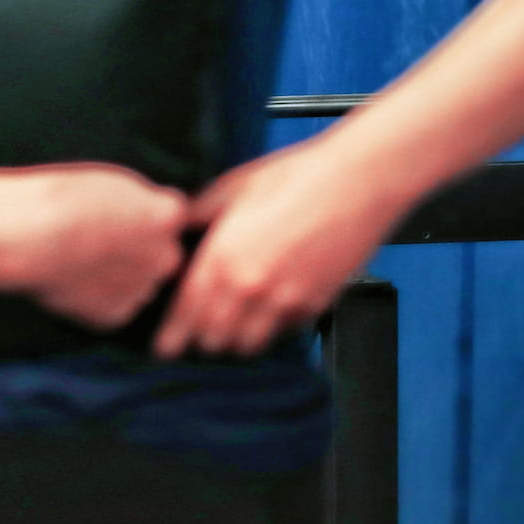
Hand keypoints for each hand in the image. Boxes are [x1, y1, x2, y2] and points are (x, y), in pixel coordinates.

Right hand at [13, 165, 189, 330]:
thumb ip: (141, 202)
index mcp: (167, 216)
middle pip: (162, 256)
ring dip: (119, 278)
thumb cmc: (64, 200)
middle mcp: (165, 256)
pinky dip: (96, 300)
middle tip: (99, 243)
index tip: (118, 216)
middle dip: (140, 253)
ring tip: (79, 262)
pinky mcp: (115, 314)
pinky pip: (113, 308)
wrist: (32, 236)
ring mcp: (142, 288)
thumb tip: (148, 213)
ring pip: (137, 285)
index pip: (172, 217)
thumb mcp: (115, 182)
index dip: (143, 217)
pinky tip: (71, 282)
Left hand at [153, 140, 409, 358]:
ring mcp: (285, 299)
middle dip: (204, 336)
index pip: (186, 312)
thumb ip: (199, 215)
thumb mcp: (233, 188)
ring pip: (248, 343)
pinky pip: (284, 332)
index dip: (172, 335)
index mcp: (223, 256)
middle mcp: (250, 285)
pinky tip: (273, 307)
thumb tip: (176, 228)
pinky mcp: (316, 303)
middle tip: (201, 328)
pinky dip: (274, 327)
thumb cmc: (298, 176)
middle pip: (213, 337)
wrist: (358, 181)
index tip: (164, 348)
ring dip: (237, 338)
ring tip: (235, 323)